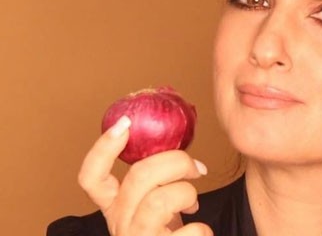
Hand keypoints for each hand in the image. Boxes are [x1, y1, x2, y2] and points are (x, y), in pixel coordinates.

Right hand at [78, 115, 212, 235]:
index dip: (103, 150)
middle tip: (196, 168)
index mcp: (115, 210)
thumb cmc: (170, 233)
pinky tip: (199, 232)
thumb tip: (178, 140)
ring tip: (194, 203)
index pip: (91, 179)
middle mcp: (120, 227)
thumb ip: (158, 178)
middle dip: (176, 161)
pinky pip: (190, 231)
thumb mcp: (157, 204)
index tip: (125, 124)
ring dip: (187, 193)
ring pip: (160, 200)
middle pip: (138, 177)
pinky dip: (202, 228)